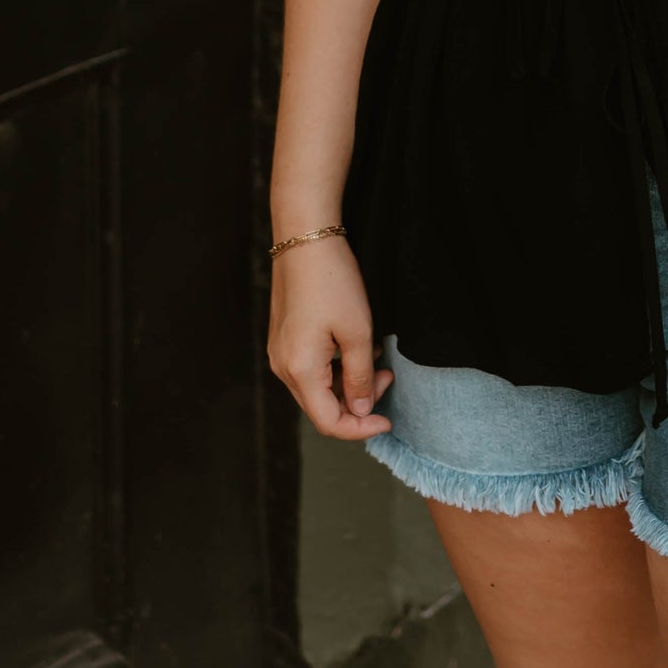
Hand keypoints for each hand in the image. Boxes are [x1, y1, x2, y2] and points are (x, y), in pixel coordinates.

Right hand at [267, 235, 394, 438]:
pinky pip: (311, 368)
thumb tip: (362, 410)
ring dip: (348, 383)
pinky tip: (356, 346)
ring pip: (317, 388)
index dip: (360, 429)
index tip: (387, 420)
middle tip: (386, 377)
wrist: (305, 238)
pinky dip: (336, 367)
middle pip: (322, 407)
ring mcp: (280, 352)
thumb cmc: (332, 282)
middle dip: (358, 402)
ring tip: (375, 358)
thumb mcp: (358, 332)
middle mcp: (283, 367)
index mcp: (300, 370)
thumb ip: (360, 377)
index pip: (329, 422)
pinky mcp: (284, 338)